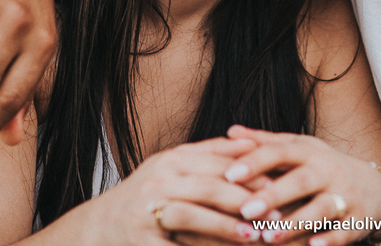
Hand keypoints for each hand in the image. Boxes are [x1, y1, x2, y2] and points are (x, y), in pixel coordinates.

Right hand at [80, 137, 263, 245]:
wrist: (100, 227)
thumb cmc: (149, 195)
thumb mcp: (176, 167)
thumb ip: (211, 154)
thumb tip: (253, 143)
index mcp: (172, 159)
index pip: (218, 161)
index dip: (250, 172)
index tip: (280, 182)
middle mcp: (158, 180)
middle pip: (208, 186)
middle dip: (245, 200)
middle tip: (276, 212)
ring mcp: (146, 211)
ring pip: (191, 215)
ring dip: (225, 226)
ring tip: (255, 236)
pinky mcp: (140, 240)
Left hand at [223, 126, 380, 245]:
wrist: (374, 186)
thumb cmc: (323, 167)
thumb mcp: (300, 149)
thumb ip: (266, 143)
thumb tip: (231, 132)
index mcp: (309, 152)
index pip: (280, 152)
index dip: (255, 162)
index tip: (229, 174)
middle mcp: (328, 171)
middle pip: (301, 180)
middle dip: (273, 195)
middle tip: (245, 210)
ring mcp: (345, 195)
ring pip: (321, 208)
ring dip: (295, 223)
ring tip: (268, 238)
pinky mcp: (358, 219)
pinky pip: (344, 231)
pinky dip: (329, 240)